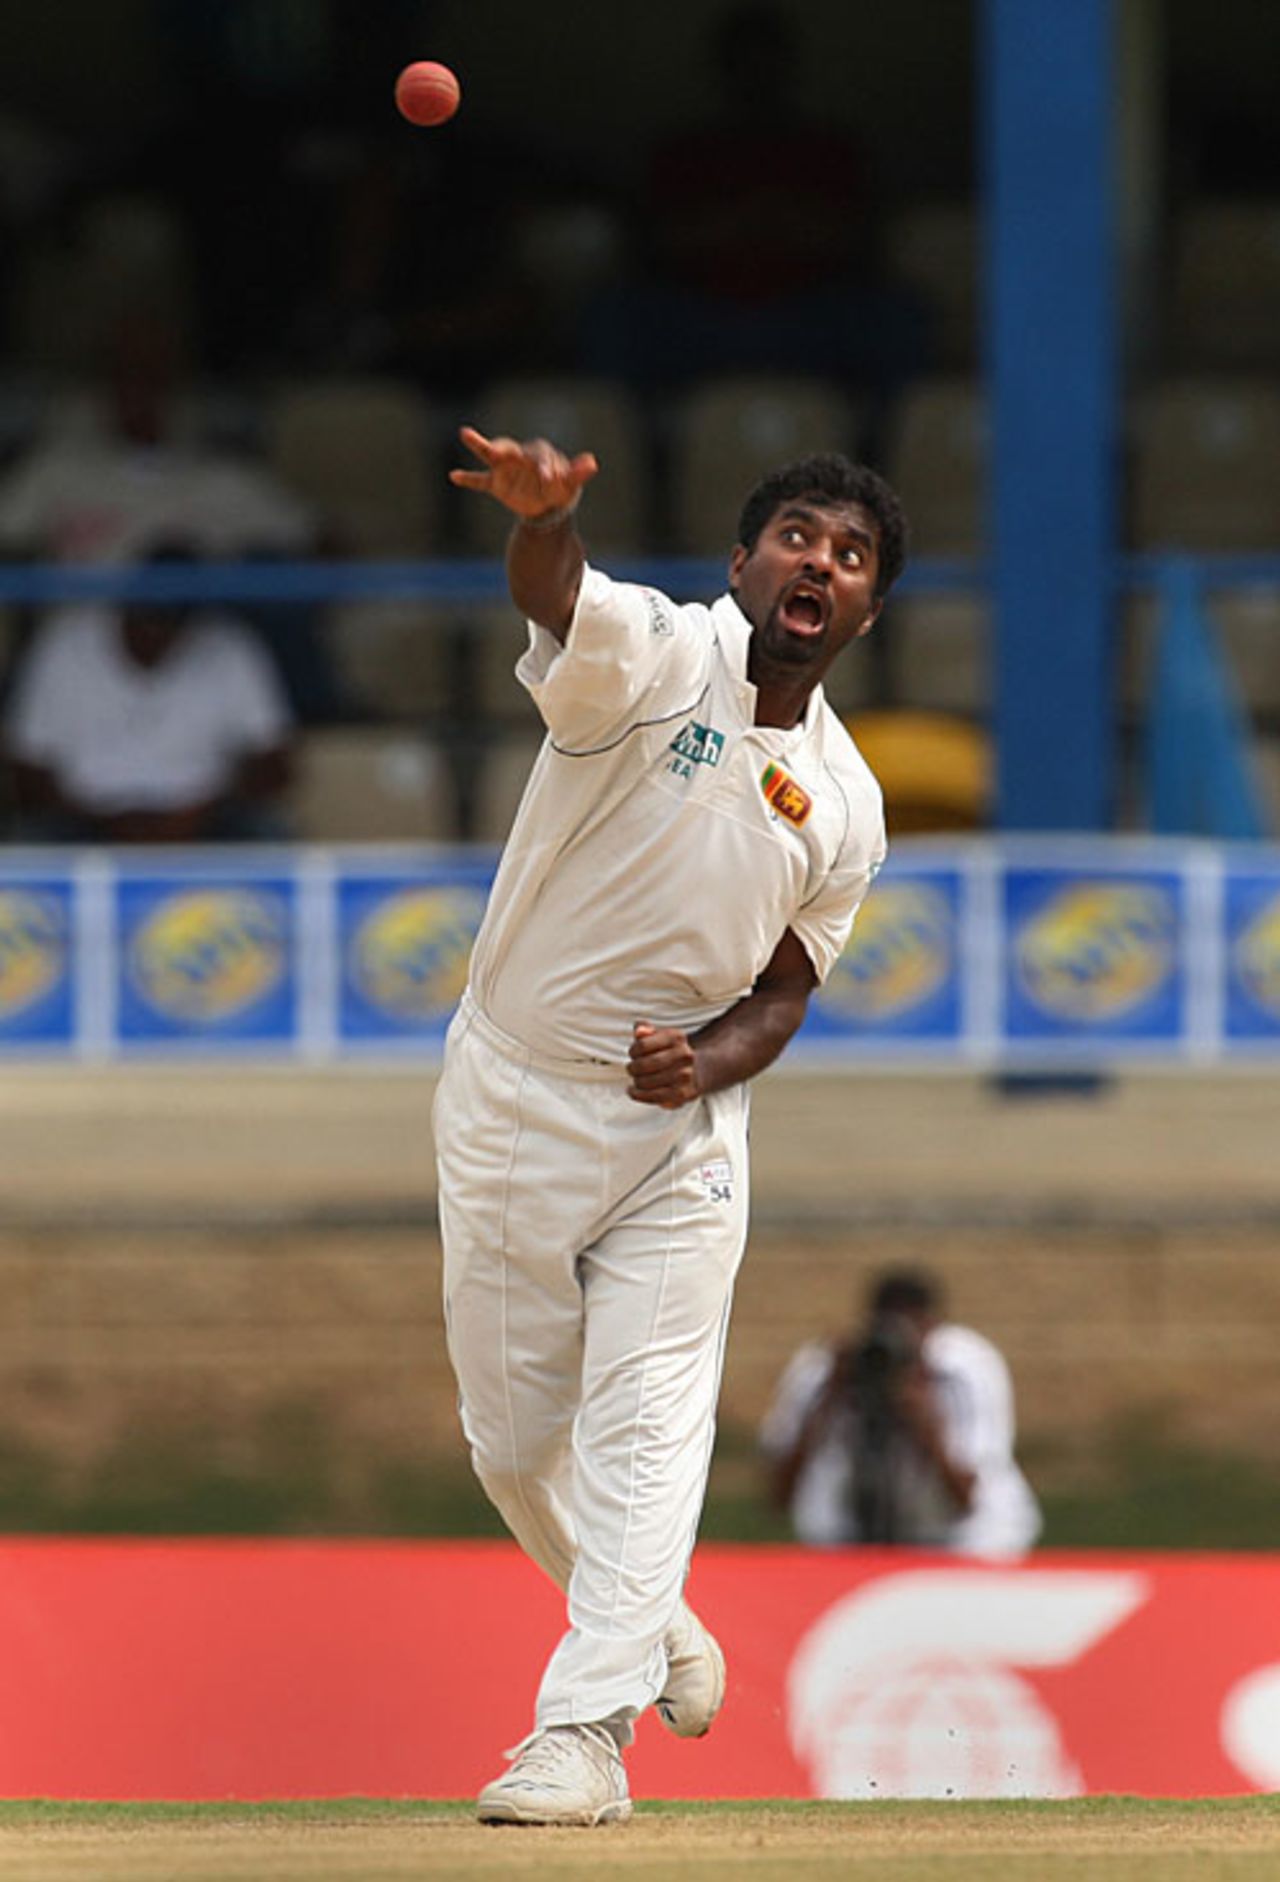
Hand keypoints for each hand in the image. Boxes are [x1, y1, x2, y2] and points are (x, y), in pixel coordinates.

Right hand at [449, 426, 597, 519]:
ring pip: (491, 453)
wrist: (547, 505)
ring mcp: (505, 468)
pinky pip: (480, 480)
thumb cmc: (559, 488)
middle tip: (502, 453)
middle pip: (511, 448)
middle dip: (507, 451)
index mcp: (539, 453)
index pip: (539, 456)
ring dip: (479, 444)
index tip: (548, 479)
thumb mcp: (569, 483)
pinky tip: (454, 476)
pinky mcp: (496, 483)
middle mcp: (519, 456)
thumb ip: (577, 473)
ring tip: (465, 432)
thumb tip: (593, 463)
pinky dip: (468, 479)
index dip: (544, 467)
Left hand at [627, 1022, 701, 1108]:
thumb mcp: (657, 1036)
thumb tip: (639, 1030)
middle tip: (631, 1069)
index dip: (633, 1051)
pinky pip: (654, 1096)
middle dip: (633, 1068)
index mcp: (676, 1037)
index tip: (633, 1054)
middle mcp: (684, 1055)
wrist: (694, 1072)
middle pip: (644, 1064)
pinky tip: (633, 1091)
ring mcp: (685, 1075)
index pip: (642, 1045)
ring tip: (636, 1080)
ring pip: (647, 1081)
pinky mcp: (682, 1093)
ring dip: (636, 1081)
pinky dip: (639, 1095)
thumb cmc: (667, 1052)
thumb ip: (645, 1029)